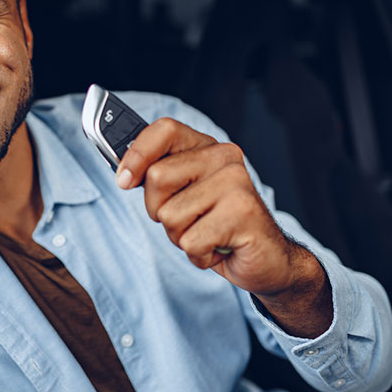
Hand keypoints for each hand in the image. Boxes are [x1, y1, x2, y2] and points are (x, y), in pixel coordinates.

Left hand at [115, 118, 330, 336]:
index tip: (124, 180)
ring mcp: (236, 183)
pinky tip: (219, 249)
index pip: (164, 130)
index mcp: (207, 148)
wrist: (267, 260)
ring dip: (180, 237)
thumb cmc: (218, 228)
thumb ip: (159, 181)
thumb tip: (123, 173)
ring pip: (170, 215)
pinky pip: (191, 241)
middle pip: (156, 177)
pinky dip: (198, 256)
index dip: (137, 153)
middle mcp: (224, 157)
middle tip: (187, 220)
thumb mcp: (183, 198)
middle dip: (159, 211)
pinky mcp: (243, 212)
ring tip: (207, 235)